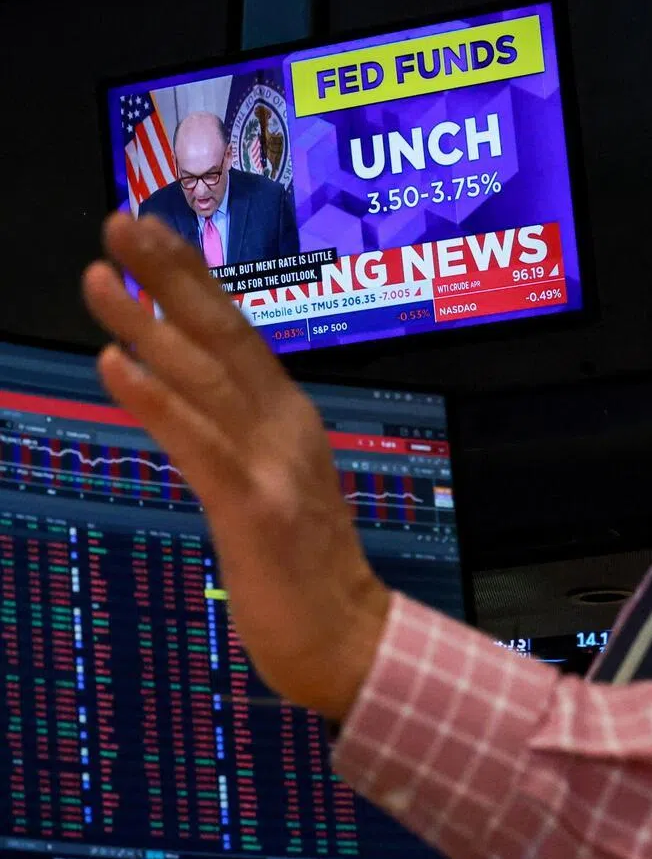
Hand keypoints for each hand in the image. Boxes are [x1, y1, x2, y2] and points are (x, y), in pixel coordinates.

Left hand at [81, 213, 389, 721]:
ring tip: (97, 278)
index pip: (236, 334)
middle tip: (121, 222)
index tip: (150, 238)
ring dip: (146, 323)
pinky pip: (201, 444)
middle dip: (169, 275)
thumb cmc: (303, 566)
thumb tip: (191, 393)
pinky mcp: (258, 507)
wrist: (348, 636)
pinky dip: (158, 400)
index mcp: (288, 417)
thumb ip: (239, 432)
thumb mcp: (274, 479)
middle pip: (224, 335)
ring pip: (204, 378)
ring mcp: (275, 462)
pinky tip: (118, 365)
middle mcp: (286, 424)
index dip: (192, 282)